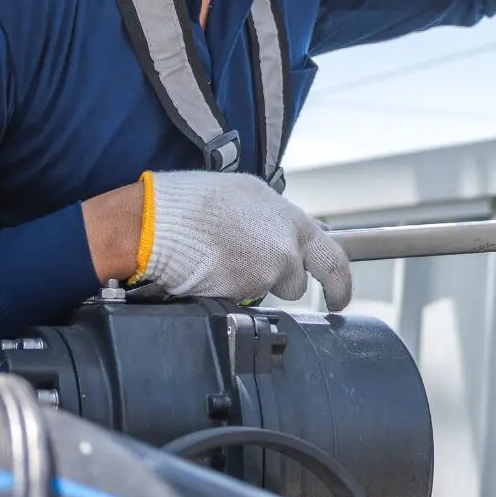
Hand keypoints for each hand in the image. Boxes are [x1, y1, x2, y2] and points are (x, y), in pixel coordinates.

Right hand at [119, 171, 352, 307]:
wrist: (156, 221)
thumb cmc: (195, 202)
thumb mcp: (248, 196)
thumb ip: (275, 220)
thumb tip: (284, 235)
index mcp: (292, 221)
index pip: (333, 258)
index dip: (339, 282)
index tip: (339, 297)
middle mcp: (285, 249)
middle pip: (299, 283)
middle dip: (293, 288)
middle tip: (286, 293)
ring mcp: (264, 274)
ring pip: (265, 290)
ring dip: (251, 283)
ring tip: (222, 258)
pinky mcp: (239, 295)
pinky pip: (240, 300)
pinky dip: (228, 289)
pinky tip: (210, 269)